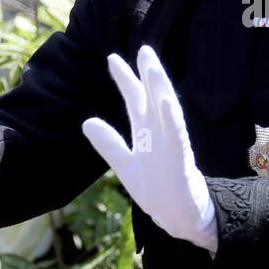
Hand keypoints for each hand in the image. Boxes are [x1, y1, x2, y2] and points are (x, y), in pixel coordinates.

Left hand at [82, 45, 216, 252]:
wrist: (181, 219)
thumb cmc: (158, 192)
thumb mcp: (125, 166)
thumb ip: (109, 144)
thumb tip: (86, 121)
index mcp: (148, 135)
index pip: (136, 101)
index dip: (125, 80)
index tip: (112, 58)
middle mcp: (161, 135)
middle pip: (153, 99)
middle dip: (147, 74)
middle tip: (142, 49)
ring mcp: (172, 146)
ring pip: (166, 110)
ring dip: (160, 87)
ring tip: (152, 64)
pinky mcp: (180, 161)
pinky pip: (176, 136)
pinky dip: (170, 118)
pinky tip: (164, 101)